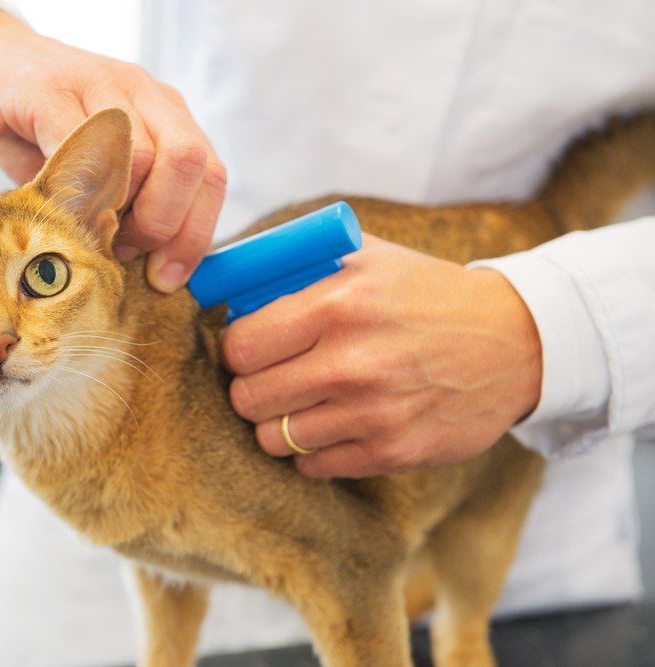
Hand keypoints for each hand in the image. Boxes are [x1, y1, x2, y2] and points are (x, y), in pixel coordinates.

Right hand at [0, 0, 226, 291]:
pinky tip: (57, 207)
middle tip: (124, 252)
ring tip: (87, 231)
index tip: (166, 278)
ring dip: (118, 214)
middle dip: (163, 225)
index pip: (211, 176)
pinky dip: (74, 190)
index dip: (195, 235)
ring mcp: (99, 85)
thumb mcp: (96, 168)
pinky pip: (78, 145)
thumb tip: (151, 270)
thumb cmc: (40, 126)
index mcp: (166, 113)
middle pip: (189, 163)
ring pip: (141, 158)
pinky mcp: (47, 91)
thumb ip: (128, 207)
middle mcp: (143, 92)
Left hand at [220, 234, 542, 477]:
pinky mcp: (393, 453)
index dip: (237, 349)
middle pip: (248, 398)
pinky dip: (312, 450)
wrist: (515, 342)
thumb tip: (227, 281)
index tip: (250, 348)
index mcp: (339, 304)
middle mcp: (353, 362)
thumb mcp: (367, 257)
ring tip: (301, 403)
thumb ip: (297, 265)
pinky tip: (333, 424)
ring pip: (273, 439)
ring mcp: (374, 413)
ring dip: (278, 423)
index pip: (240, 346)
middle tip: (271, 378)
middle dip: (251, 388)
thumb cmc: (425, 294)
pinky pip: (313, 466)